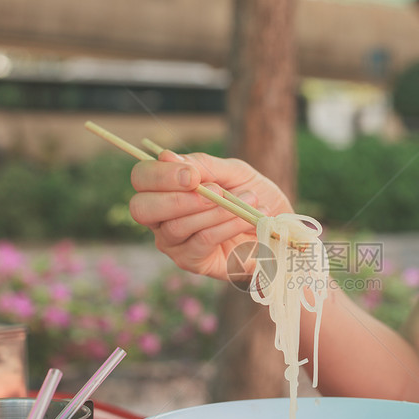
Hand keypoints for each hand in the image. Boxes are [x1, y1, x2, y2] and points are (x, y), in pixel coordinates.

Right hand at [129, 150, 292, 280]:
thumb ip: (203, 165)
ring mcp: (173, 243)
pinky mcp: (192, 262)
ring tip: (248, 200)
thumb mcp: (232, 172)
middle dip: (177, 199)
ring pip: (177, 226)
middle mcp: (159, 218)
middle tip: (214, 191)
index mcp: (164, 189)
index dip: (160, 175)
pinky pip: (202, 241)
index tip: (193, 175)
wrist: (278, 225)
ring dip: (215, 210)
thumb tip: (166, 156)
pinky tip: (246, 219)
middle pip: (142, 209)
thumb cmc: (250, 195)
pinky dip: (226, 226)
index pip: (141, 179)